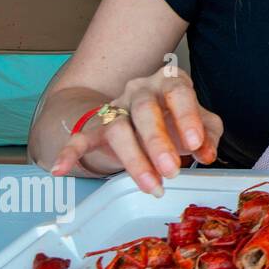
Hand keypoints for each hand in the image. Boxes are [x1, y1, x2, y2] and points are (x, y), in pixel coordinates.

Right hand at [51, 69, 221, 193]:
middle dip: (158, 143)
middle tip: (172, 170)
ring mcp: (116, 108)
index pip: (177, 93)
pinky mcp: (95, 128)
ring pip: (119, 129)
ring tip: (152, 186)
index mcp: (168, 83)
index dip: (187, 117)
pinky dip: (69, 153)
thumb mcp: (199, 123)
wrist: (138, 116)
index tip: (195, 143)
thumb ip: (208, 135)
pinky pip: (79, 138)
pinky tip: (60, 169)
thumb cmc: (173, 118)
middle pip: (146, 111)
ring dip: (135, 161)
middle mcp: (140, 91)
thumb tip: (208, 153)